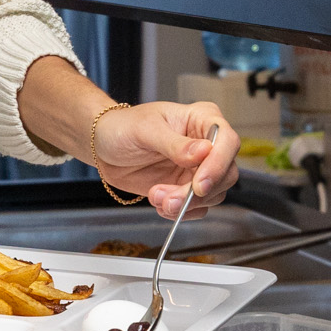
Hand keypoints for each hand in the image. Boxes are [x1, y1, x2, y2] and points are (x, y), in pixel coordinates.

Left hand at [94, 100, 240, 217]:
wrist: (104, 146)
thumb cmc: (123, 126)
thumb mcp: (145, 130)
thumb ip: (174, 143)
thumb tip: (203, 152)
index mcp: (202, 119)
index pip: (227, 141)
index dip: (218, 165)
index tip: (199, 184)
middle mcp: (206, 144)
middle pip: (225, 173)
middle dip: (197, 192)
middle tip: (169, 198)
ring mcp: (199, 168)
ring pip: (212, 195)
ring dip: (185, 204)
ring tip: (156, 196)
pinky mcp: (187, 187)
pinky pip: (198, 207)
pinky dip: (181, 212)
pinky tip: (160, 203)